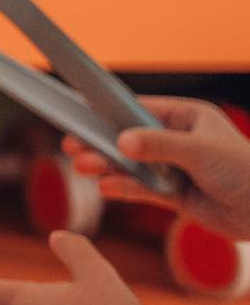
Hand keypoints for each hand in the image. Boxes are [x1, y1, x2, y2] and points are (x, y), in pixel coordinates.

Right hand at [66, 96, 249, 238]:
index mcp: (188, 117)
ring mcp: (178, 168)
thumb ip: (158, 145)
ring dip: (108, 166)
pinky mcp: (178, 195)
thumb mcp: (199, 151)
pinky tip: (106, 188)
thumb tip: (121, 141)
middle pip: (132, 138)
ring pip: (134, 164)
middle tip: (72, 146)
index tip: (83, 114)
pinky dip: (125, 188)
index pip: (141, 109)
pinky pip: (145, 189)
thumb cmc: (245, 171)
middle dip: (103, 143)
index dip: (112, 113)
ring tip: (82, 167)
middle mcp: (180, 140)